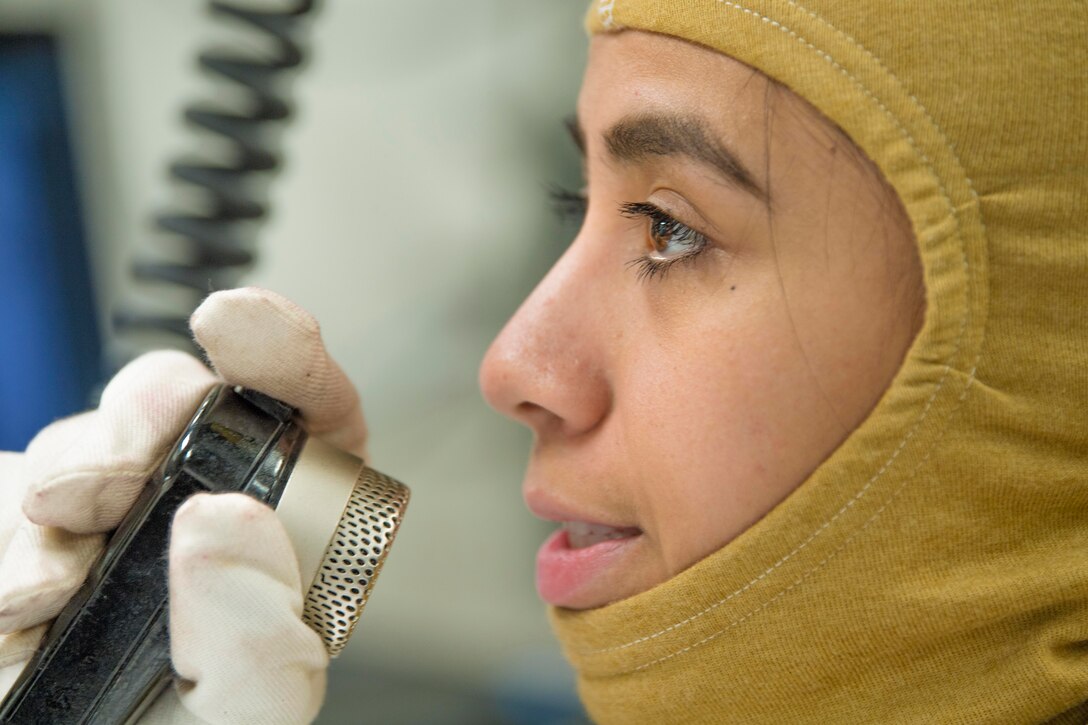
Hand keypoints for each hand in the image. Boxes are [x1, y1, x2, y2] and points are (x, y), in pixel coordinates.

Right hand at [0, 288, 365, 723]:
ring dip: (68, 475)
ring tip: (54, 576)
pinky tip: (24, 596)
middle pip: (189, 408)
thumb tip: (225, 522)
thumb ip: (259, 641)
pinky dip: (5, 532)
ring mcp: (108, 532)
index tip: (242, 328)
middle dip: (150, 410)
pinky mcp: (25, 549)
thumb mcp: (242, 721)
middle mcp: (198, 525)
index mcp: (281, 550)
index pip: (309, 425)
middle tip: (116, 475)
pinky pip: (4, 497)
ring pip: (87, 440)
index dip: (287, 363)